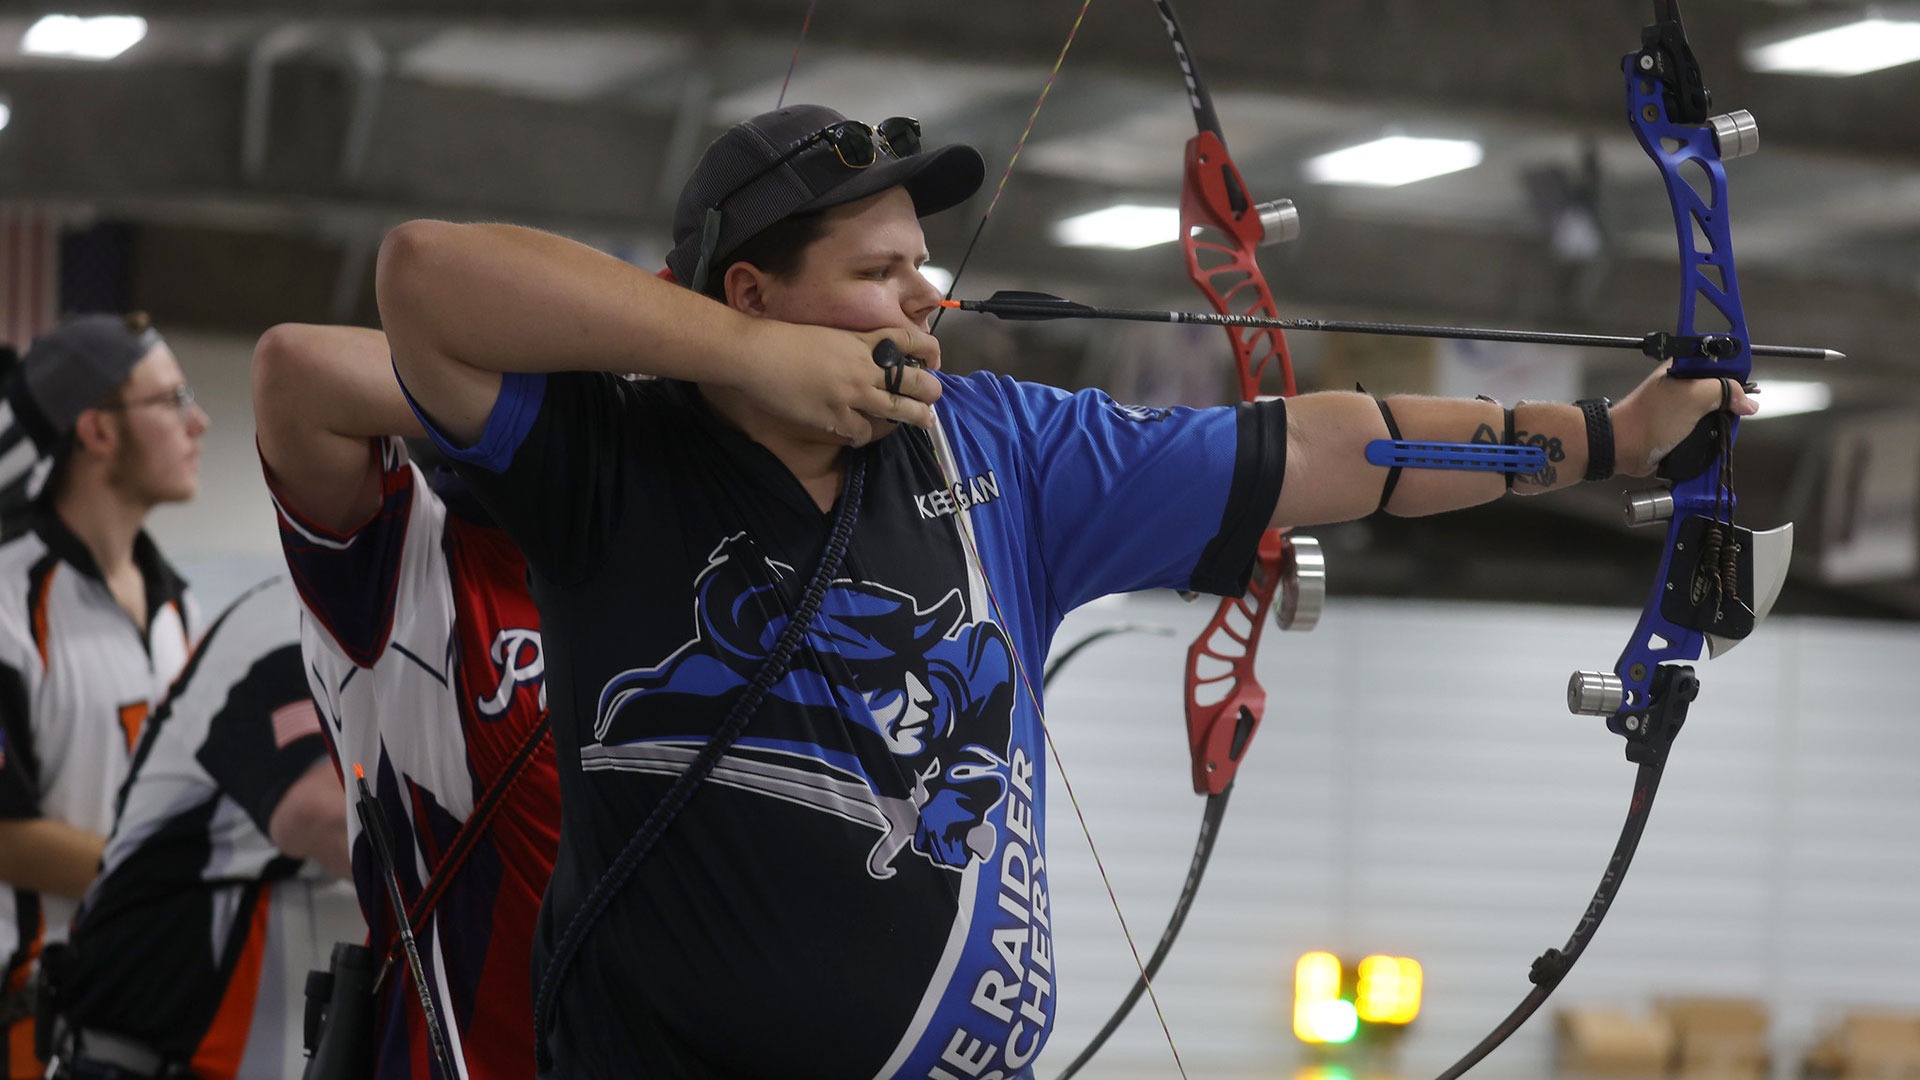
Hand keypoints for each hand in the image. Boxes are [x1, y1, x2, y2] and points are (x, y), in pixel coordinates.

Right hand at [733, 320, 942, 445]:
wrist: (759, 354)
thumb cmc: (785, 339)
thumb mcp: (828, 333)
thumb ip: (851, 345)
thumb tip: (863, 356)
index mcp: (862, 341)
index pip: (909, 341)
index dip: (928, 351)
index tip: (933, 361)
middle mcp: (864, 367)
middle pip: (913, 381)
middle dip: (930, 391)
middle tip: (933, 398)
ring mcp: (853, 394)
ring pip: (898, 409)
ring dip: (916, 417)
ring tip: (926, 422)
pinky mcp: (836, 417)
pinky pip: (863, 433)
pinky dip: (864, 436)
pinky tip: (862, 436)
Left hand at [1610, 361, 1757, 476]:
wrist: (1624, 448)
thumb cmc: (1651, 418)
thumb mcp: (1694, 396)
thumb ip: (1725, 391)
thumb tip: (1748, 403)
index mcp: (1685, 369)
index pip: (1721, 362)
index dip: (1736, 374)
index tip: (1745, 389)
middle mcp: (1685, 386)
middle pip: (1723, 390)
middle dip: (1731, 403)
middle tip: (1731, 413)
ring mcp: (1683, 408)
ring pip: (1717, 412)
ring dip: (1722, 423)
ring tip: (1720, 429)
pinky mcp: (1681, 428)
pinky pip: (1706, 430)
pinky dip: (1712, 436)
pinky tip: (1713, 440)